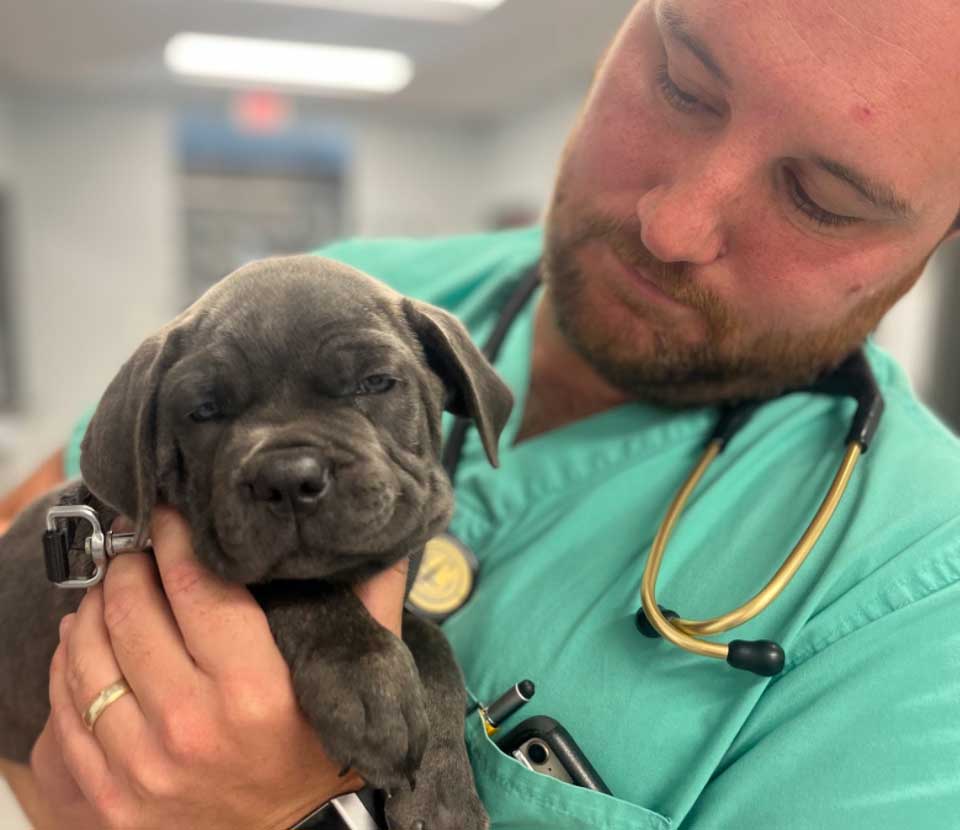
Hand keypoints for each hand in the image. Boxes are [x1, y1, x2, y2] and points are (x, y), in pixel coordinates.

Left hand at [30, 506, 409, 829]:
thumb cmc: (321, 753)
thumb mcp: (360, 681)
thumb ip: (373, 603)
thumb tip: (389, 539)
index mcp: (257, 692)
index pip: (198, 587)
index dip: (176, 536)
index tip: (167, 511)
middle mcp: (192, 726)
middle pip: (134, 611)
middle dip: (129, 563)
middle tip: (137, 543)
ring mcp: (141, 765)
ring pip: (89, 652)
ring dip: (95, 603)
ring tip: (111, 584)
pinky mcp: (107, 795)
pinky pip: (65, 705)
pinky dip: (68, 659)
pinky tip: (84, 636)